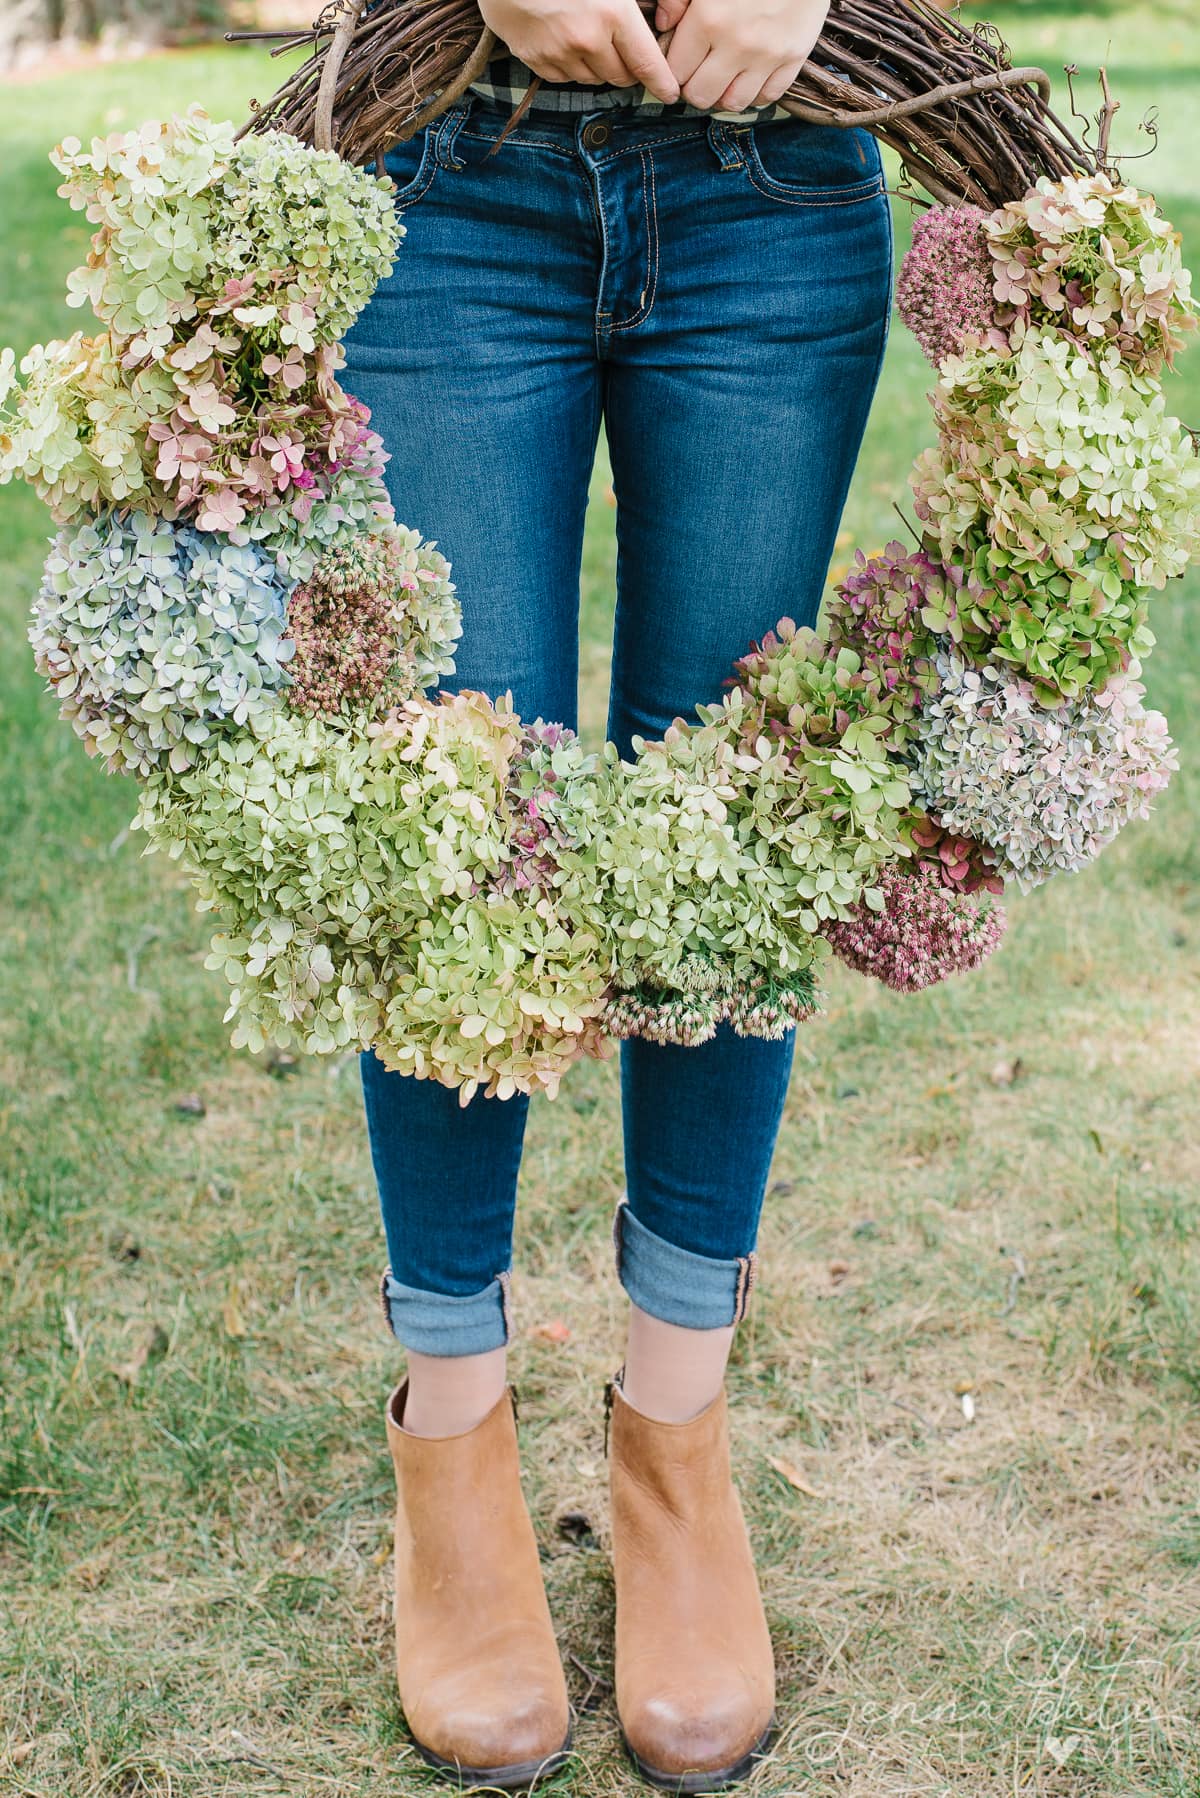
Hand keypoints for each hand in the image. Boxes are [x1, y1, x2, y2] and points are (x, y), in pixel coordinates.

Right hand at [478, 0, 680, 103]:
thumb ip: (634, 4)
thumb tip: (665, 19)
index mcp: (612, 14)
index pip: (646, 64)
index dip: (662, 83)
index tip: (671, 93)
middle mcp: (587, 40)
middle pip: (621, 77)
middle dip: (627, 69)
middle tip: (626, 53)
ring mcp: (559, 53)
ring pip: (593, 79)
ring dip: (598, 67)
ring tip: (590, 39)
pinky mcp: (536, 60)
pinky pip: (564, 77)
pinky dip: (571, 66)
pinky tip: (566, 42)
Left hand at [654, 0, 829, 111]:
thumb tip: (664, 25)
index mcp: (708, 19)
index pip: (676, 72)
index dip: (674, 71)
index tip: (681, 62)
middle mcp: (737, 44)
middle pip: (701, 96)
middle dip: (695, 88)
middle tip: (699, 73)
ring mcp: (767, 55)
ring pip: (733, 103)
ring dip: (724, 94)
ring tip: (724, 76)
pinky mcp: (793, 58)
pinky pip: (767, 97)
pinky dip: (755, 92)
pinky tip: (750, 75)